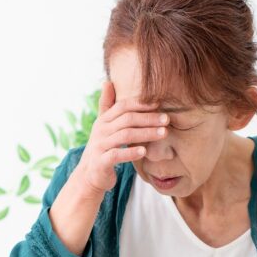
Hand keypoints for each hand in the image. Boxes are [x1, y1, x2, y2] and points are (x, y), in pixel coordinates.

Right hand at [72, 80, 169, 194]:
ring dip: (146, 133)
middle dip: (148, 118)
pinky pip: (116, 155)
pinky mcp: (101, 162)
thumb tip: (107, 82)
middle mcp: (100, 131)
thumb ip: (106, 105)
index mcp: (103, 120)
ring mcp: (99, 146)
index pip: (122, 106)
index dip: (140, 104)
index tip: (158, 104)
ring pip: (124, 136)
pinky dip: (130, 153)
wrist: (89, 175)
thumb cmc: (102, 148)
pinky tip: (144, 151)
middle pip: (127, 119)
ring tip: (163, 134)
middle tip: (167, 119)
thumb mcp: (103, 125)